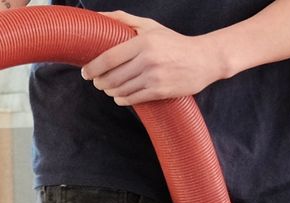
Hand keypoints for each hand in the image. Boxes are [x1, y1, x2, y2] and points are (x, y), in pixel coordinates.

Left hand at [81, 13, 228, 106]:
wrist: (203, 60)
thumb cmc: (173, 42)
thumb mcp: (150, 26)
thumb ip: (123, 20)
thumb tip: (97, 16)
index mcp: (143, 42)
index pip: (109, 58)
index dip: (93, 68)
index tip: (86, 72)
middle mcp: (148, 60)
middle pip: (112, 77)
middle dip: (100, 82)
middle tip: (97, 81)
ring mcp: (154, 77)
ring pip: (120, 90)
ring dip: (110, 91)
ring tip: (108, 87)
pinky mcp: (160, 92)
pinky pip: (132, 99)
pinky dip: (121, 99)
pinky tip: (120, 96)